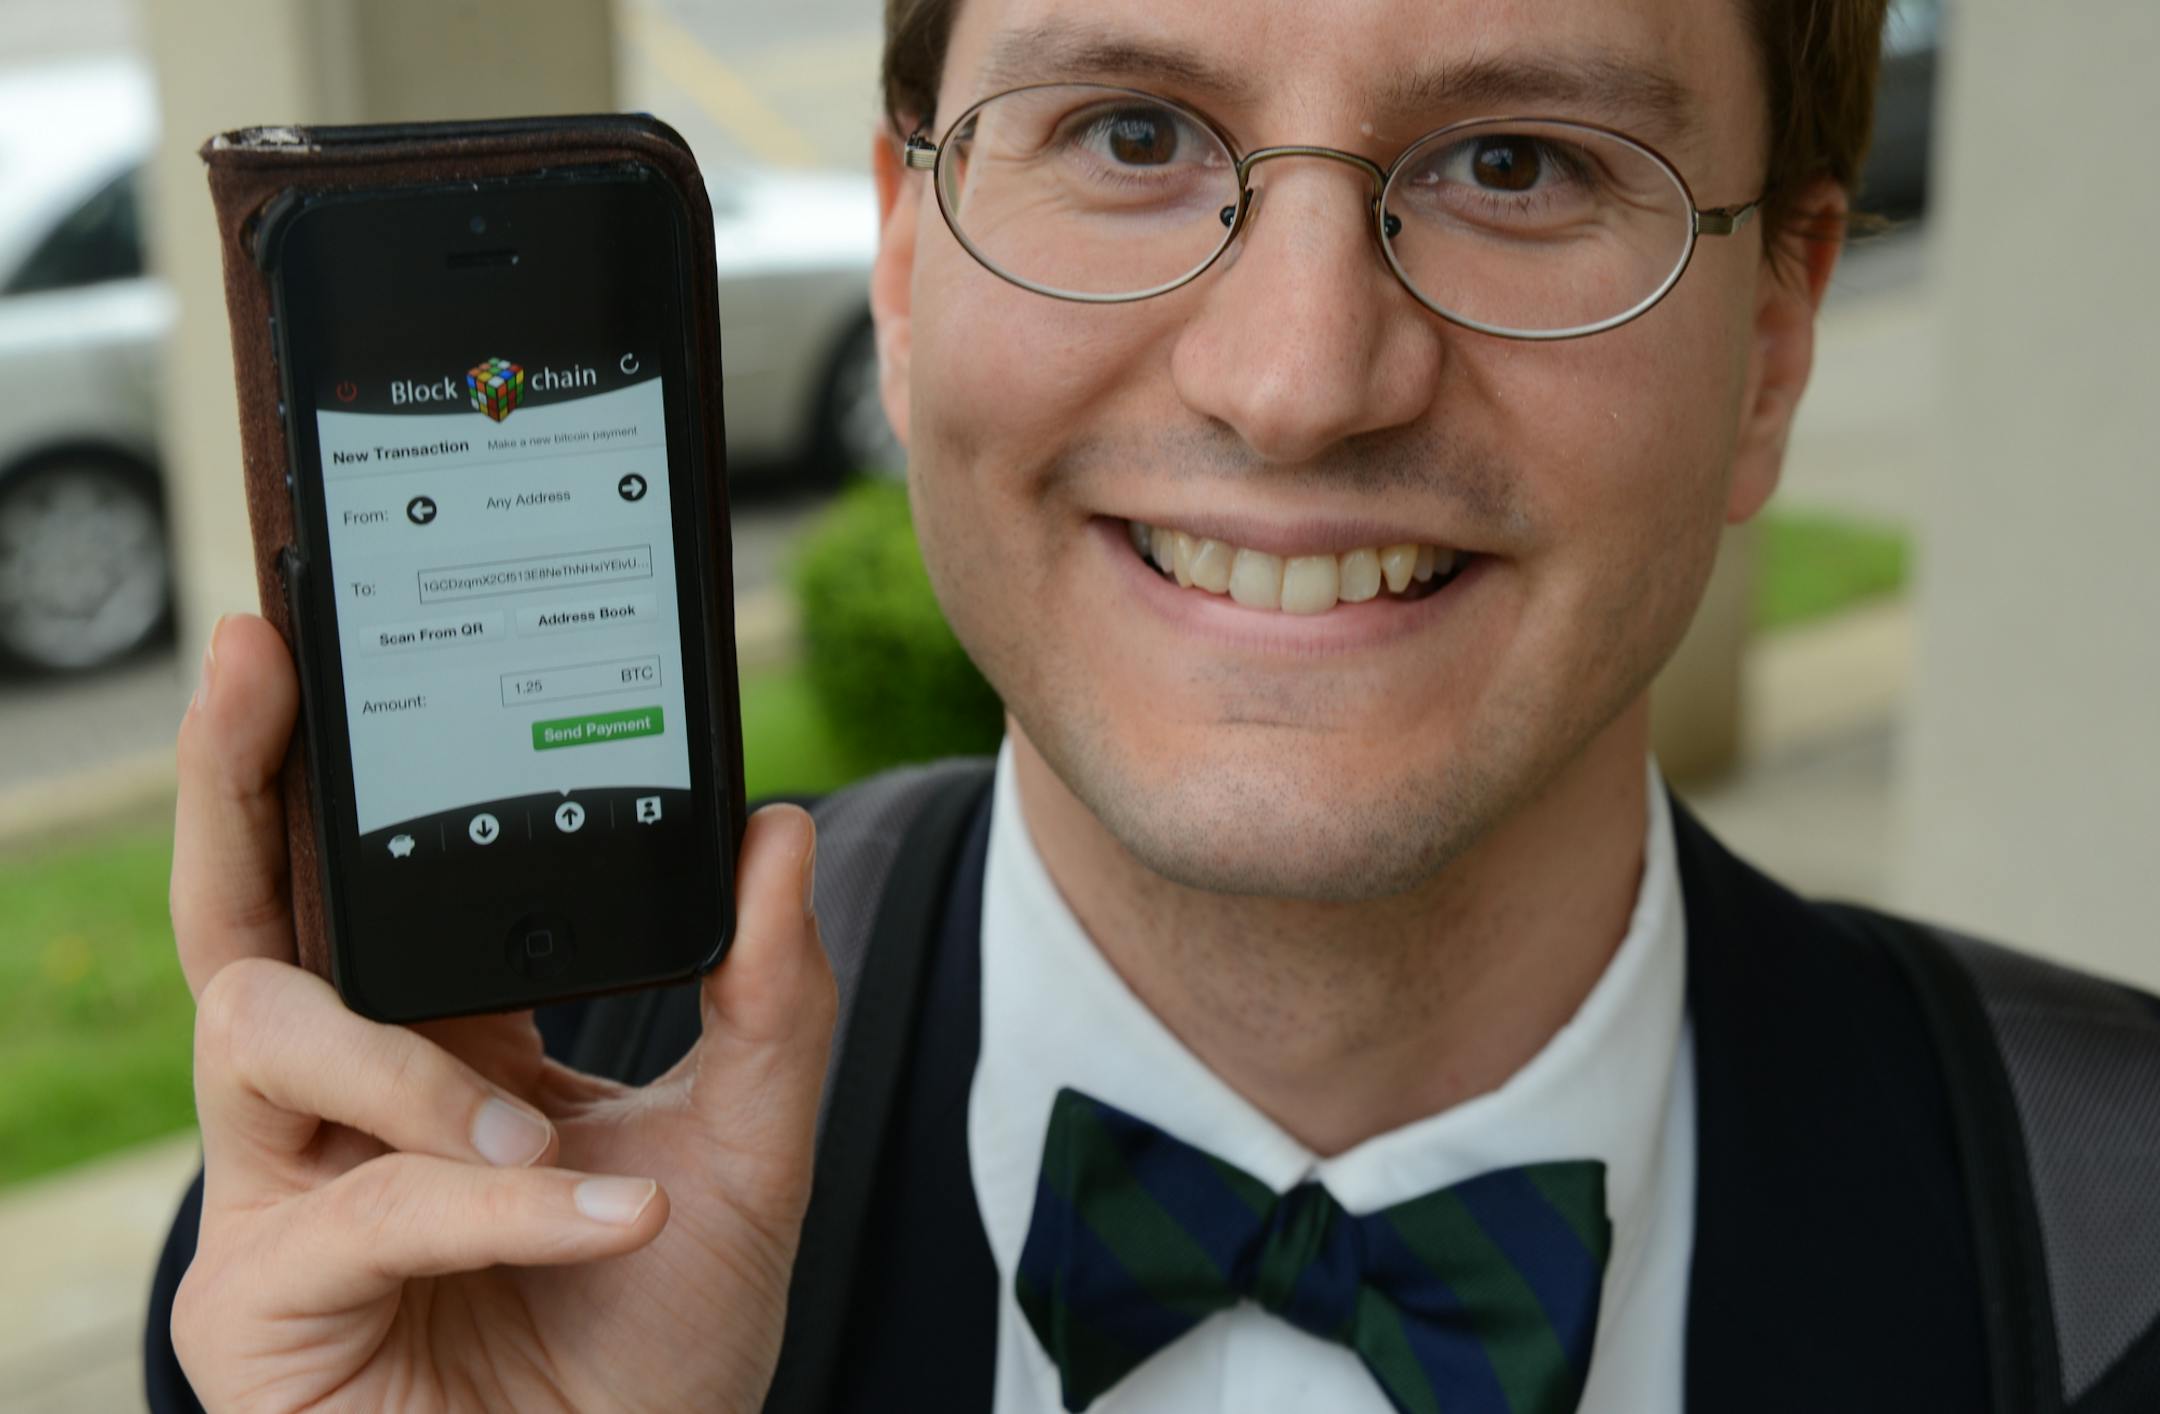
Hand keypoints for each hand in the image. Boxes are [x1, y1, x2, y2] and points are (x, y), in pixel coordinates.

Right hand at [167, 614, 835, 1412]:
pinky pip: (356, 1205)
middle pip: (241, 910)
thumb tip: (774, 828)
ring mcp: (280, 1198)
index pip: (367, 889)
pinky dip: (490, 1202)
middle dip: (232, 777)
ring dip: (420, 1070)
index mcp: (435, 1052)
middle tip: (256, 655)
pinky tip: (602, 1219)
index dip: (338, 773)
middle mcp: (338, 1105)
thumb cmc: (655, 1348)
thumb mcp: (746, 1153)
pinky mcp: (255, 1303)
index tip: (346, 648)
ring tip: (548, 1134)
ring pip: (265, 1033)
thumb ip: (768, 998)